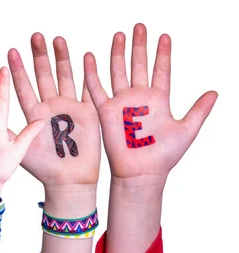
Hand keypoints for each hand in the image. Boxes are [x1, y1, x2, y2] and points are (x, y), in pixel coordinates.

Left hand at [8, 34, 100, 185]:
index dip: (17, 70)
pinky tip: (86, 56)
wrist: (69, 182)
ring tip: (56, 39)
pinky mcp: (87, 113)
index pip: (22, 87)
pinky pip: (89, 89)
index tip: (10, 52)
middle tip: (35, 36)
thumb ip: (8, 134)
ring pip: (64, 76)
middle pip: (43, 76)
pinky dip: (89, 73)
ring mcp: (69, 107)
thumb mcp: (21, 151)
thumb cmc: (44, 170)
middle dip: (39, 56)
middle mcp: (50, 107)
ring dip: (61, 57)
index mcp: (33, 114)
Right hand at [84, 23, 217, 184]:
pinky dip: (92, 73)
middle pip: (139, 65)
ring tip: (119, 35)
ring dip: (118, 53)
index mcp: (159, 100)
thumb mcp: (187, 130)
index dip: (163, 54)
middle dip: (139, 46)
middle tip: (139, 27)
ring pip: (118, 71)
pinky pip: (96, 89)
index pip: (161, 70)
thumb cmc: (163, 156)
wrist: (141, 173)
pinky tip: (90, 57)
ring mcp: (122, 103)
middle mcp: (139, 98)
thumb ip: (199, 110)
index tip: (164, 36)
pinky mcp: (106, 111)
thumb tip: (215, 92)